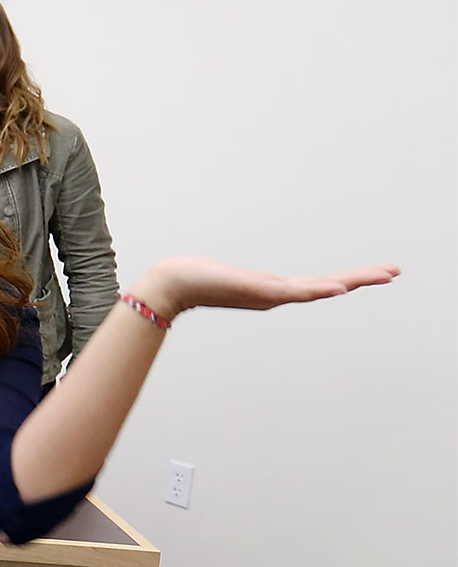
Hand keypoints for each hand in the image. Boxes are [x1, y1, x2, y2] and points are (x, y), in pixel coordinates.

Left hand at [131, 257, 399, 317]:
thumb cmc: (194, 279)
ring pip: (318, 289)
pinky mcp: (256, 292)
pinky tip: (338, 288)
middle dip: (362, 279)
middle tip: (395, 271)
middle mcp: (276, 295)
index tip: (377, 273)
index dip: (348, 280)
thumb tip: (243, 280)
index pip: (319, 284)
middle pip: (328, 286)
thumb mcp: (227, 277)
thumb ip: (240, 281)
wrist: (170, 286)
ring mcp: (268, 295)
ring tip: (381, 276)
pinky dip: (317, 291)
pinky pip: (293, 292)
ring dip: (352, 282)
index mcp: (273, 290)